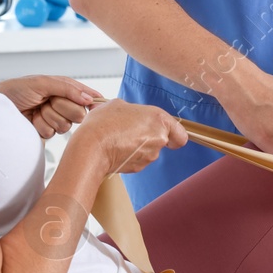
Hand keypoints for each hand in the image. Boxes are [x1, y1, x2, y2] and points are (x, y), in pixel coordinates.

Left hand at [0, 75, 98, 138]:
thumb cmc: (17, 89)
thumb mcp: (43, 83)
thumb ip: (67, 89)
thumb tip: (89, 99)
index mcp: (66, 89)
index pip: (88, 96)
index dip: (93, 102)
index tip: (93, 107)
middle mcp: (63, 103)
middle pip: (80, 113)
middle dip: (63, 108)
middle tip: (49, 101)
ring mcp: (55, 118)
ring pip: (66, 125)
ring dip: (49, 117)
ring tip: (37, 110)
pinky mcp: (46, 130)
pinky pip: (53, 133)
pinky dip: (41, 126)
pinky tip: (33, 119)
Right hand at [70, 99, 187, 174]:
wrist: (91, 147)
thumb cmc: (104, 123)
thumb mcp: (118, 105)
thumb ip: (132, 110)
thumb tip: (129, 115)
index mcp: (159, 120)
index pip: (181, 134)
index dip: (175, 135)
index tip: (169, 135)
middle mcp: (159, 139)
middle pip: (161, 141)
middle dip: (148, 137)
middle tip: (130, 130)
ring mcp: (149, 155)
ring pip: (148, 151)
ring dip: (137, 146)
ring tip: (118, 138)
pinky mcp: (138, 168)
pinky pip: (137, 160)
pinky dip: (129, 155)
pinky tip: (115, 148)